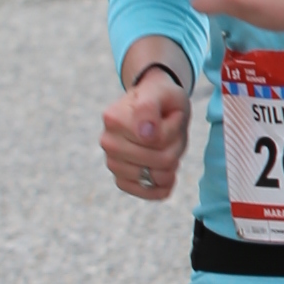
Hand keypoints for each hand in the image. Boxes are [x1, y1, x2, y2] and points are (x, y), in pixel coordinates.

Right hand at [102, 67, 193, 204]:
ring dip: (171, 164)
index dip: (173, 128)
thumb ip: (149, 107)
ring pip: (157, 177)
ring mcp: (112, 162)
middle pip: (161, 160)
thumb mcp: (160, 91)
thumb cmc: (159, 98)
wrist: (155, 106)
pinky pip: (145, 192)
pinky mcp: (120, 179)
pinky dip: (162, 186)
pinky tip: (166, 173)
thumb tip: (146, 134)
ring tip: (165, 146)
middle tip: (170, 132)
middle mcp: (108, 142)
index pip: (159, 139)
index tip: (168, 115)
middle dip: (175, 147)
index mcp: (113, 118)